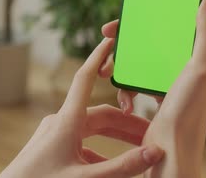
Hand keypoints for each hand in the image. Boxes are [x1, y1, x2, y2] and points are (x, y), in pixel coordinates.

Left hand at [0, 36, 163, 177]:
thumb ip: (120, 167)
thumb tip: (154, 152)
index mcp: (66, 121)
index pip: (85, 79)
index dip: (99, 57)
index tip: (111, 40)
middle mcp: (60, 122)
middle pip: (100, 113)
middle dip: (127, 122)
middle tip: (152, 132)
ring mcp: (54, 135)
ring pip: (92, 130)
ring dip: (116, 138)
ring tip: (139, 150)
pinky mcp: (51, 148)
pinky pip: (81, 144)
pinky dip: (101, 151)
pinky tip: (113, 167)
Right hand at [101, 0, 205, 176]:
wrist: (171, 151)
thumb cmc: (189, 112)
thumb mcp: (200, 66)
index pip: (178, 21)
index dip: (153, 13)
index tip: (129, 14)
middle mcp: (192, 63)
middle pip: (155, 38)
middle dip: (129, 40)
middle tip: (108, 36)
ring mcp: (174, 78)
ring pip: (143, 58)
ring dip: (123, 65)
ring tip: (106, 71)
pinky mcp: (159, 91)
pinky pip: (138, 79)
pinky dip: (127, 87)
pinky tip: (124, 99)